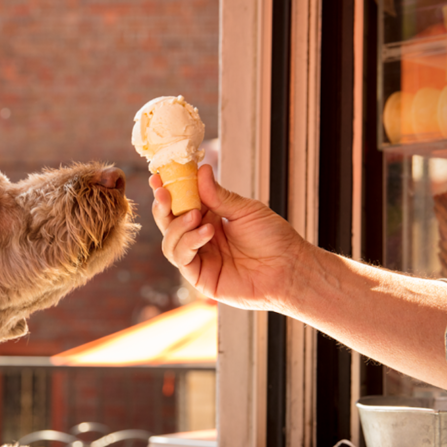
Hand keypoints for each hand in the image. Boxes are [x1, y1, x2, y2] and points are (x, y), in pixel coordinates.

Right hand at [151, 165, 309, 311]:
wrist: (289, 268)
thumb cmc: (273, 239)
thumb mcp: (246, 210)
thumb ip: (219, 195)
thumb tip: (201, 170)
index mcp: (210, 218)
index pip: (181, 203)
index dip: (169, 190)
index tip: (158, 176)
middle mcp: (200, 237)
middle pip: (168, 223)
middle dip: (163, 207)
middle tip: (164, 192)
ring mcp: (199, 258)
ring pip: (170, 242)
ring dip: (178, 226)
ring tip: (195, 216)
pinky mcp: (200, 276)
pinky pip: (182, 259)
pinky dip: (189, 243)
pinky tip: (206, 232)